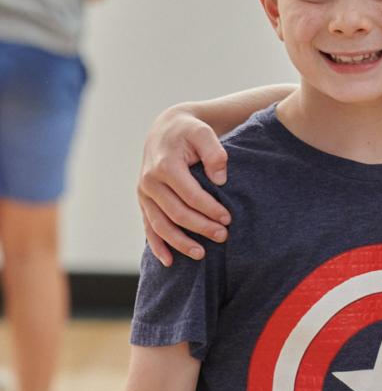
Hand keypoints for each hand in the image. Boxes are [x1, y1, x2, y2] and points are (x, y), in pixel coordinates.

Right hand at [138, 107, 230, 265]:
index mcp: (165, 165)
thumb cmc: (189, 132)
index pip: (190, 195)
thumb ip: (215, 153)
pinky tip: (169, 261)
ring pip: (161, 225)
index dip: (210, 209)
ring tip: (201, 254)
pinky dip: (157, 245)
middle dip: (201, 228)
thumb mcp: (204, 133)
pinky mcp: (144, 201)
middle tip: (223, 236)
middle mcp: (150, 182)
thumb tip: (220, 181)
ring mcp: (144, 194)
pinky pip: (149, 227)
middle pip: (177, 213)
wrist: (167, 129)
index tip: (228, 218)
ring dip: (180, 243)